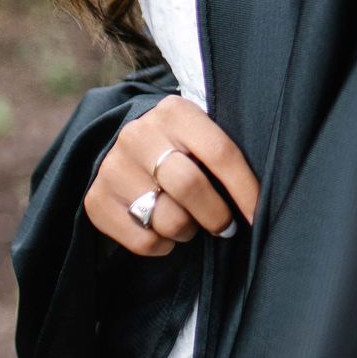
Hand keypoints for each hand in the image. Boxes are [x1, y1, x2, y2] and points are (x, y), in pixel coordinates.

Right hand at [83, 94, 258, 258]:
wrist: (118, 148)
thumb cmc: (177, 147)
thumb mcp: (199, 134)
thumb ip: (223, 155)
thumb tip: (260, 200)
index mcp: (174, 112)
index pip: (220, 152)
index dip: (245, 189)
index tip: (257, 215)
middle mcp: (138, 135)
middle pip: (190, 186)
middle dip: (216, 215)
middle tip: (224, 226)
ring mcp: (113, 167)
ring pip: (168, 219)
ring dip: (187, 230)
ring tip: (188, 221)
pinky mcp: (96, 200)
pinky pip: (143, 241)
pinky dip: (162, 245)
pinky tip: (162, 229)